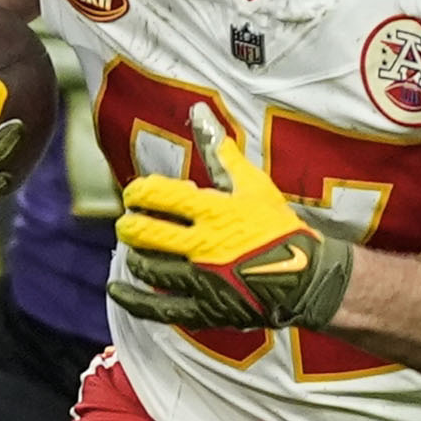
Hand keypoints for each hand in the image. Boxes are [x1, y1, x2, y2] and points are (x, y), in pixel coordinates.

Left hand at [107, 104, 352, 329]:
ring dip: (134, 255)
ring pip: (149, 267)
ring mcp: (201, 280)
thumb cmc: (277, 225)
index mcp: (213, 210)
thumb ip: (221, 150)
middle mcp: (202, 245)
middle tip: (128, 222)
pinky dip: (133, 298)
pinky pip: (158, 307)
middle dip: (129, 225)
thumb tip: (199, 112)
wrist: (304, 275)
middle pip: (146, 233)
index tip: (135, 195)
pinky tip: (116, 289)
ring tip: (135, 248)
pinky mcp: (203, 309)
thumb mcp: (253, 183)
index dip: (138, 193)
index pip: (159, 195)